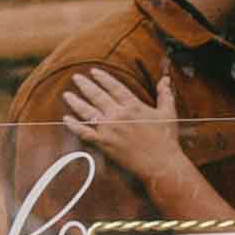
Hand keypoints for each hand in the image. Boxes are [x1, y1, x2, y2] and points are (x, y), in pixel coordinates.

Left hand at [57, 65, 233, 229]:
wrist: (160, 163)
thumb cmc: (166, 139)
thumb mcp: (168, 112)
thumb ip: (164, 94)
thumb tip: (166, 79)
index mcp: (133, 105)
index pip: (114, 86)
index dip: (102, 77)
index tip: (93, 71)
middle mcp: (118, 115)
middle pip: (97, 96)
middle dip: (85, 85)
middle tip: (76, 77)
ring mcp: (109, 129)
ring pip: (87, 112)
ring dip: (75, 102)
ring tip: (67, 94)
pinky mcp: (104, 144)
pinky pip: (84, 133)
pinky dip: (74, 126)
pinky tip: (66, 119)